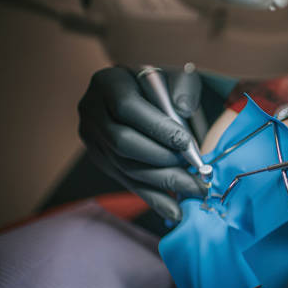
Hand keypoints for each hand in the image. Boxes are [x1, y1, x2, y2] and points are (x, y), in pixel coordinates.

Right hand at [78, 67, 207, 221]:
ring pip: (125, 167)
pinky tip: (175, 210)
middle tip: (196, 174)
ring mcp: (93, 140)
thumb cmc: (163, 86)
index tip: (186, 143)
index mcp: (108, 83)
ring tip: (193, 192)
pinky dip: (153, 197)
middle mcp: (92, 112)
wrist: (144, 96)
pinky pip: (127, 182)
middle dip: (162, 161)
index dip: (156, 127)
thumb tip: (182, 110)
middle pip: (122, 142)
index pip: (126, 107)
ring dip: (162, 182)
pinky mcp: (102, 162)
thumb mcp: (176, 77)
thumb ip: (182, 89)